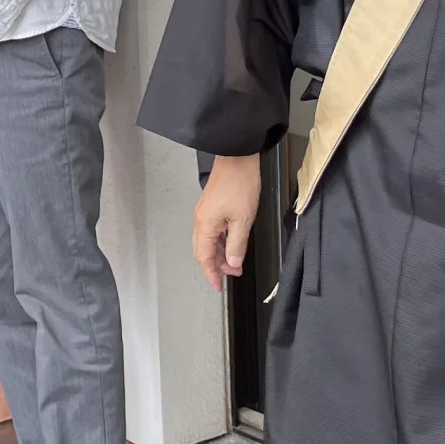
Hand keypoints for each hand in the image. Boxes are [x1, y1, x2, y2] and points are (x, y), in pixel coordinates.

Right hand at [193, 154, 261, 290]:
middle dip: (216, 265)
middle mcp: (201, 219)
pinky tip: (231, 242)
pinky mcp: (211, 205)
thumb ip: (237, 244)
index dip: (211, 274)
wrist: (237, 157)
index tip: (218, 286)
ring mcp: (205, 212)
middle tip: (232, 272)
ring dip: (219, 253)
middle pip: (203, 251)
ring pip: (207, 241)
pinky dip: (219, 241)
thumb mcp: (243, 219)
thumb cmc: (239, 182)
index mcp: (205, 225)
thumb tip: (233, 262)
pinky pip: (211, 230)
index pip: (204, 258)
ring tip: (235, 259)